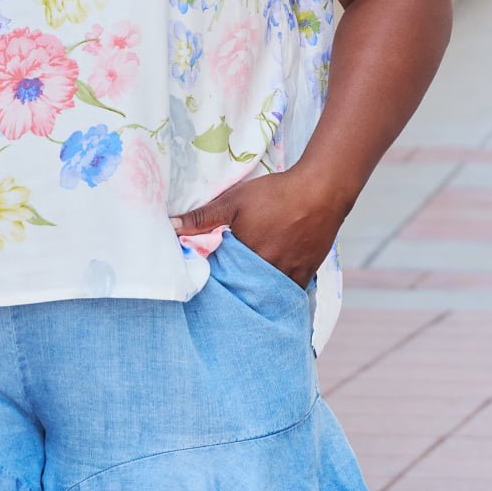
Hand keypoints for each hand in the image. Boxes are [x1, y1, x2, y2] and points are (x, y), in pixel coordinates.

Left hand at [169, 165, 346, 289]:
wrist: (321, 192)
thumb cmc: (275, 193)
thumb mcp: (234, 200)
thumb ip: (203, 217)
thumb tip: (170, 227)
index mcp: (244, 255)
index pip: (220, 280)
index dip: (210, 283)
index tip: (200, 284)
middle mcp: (266, 270)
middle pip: (242, 291)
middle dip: (230, 294)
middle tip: (218, 297)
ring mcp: (287, 275)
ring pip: (264, 295)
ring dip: (252, 296)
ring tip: (241, 298)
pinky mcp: (304, 274)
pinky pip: (286, 294)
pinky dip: (275, 296)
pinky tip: (266, 297)